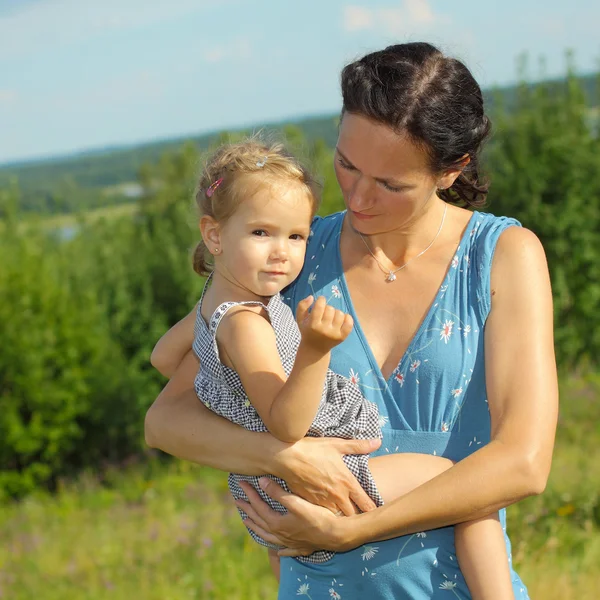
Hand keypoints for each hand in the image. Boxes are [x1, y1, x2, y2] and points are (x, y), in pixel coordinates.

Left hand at [236, 479, 352, 556]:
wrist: (335, 535)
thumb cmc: (317, 517)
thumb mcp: (296, 502)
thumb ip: (278, 492)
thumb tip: (261, 481)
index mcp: (276, 523)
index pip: (258, 506)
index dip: (249, 493)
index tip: (241, 484)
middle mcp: (279, 535)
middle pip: (259, 520)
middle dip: (247, 509)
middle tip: (237, 500)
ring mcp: (288, 543)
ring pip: (267, 536)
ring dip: (256, 527)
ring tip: (247, 521)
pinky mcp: (299, 547)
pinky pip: (284, 550)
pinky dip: (278, 549)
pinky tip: (277, 550)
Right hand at [272, 436, 380, 515]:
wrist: (286, 458)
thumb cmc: (312, 449)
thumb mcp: (336, 445)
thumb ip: (358, 446)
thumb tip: (377, 442)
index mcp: (347, 482)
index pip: (366, 503)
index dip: (373, 509)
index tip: (376, 511)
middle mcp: (337, 495)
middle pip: (353, 515)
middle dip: (357, 515)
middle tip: (361, 514)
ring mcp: (323, 502)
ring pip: (338, 517)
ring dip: (342, 516)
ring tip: (345, 515)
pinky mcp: (311, 504)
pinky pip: (323, 514)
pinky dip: (326, 514)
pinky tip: (327, 511)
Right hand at [296, 296, 353, 353]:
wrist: (315, 349)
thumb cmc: (307, 331)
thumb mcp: (300, 319)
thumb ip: (302, 306)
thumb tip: (312, 297)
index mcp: (313, 325)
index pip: (320, 306)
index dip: (321, 300)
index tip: (320, 302)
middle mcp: (324, 330)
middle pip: (330, 309)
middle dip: (327, 308)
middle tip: (324, 313)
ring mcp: (335, 334)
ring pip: (340, 314)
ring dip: (335, 313)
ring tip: (331, 317)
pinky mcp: (342, 336)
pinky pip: (349, 322)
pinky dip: (347, 318)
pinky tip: (341, 319)